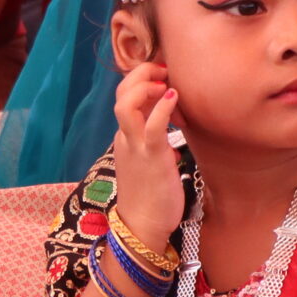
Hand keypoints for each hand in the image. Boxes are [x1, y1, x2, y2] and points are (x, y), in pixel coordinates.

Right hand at [107, 61, 182, 246]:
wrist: (143, 225)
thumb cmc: (150, 196)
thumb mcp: (150, 161)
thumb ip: (155, 140)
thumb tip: (172, 125)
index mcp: (124, 137)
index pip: (125, 97)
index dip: (143, 82)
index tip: (165, 81)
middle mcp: (125, 137)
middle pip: (120, 94)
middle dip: (140, 74)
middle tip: (164, 71)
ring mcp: (135, 146)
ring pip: (126, 104)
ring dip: (145, 86)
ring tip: (165, 83)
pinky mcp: (151, 157)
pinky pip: (152, 126)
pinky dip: (162, 107)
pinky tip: (175, 98)